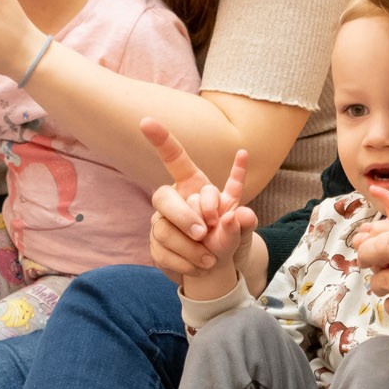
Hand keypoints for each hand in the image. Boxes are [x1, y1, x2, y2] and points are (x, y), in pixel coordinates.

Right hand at [142, 117, 256, 287]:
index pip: (175, 159)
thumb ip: (242, 222)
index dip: (162, 140)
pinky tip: (201, 266)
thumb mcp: (242, 229)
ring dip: (189, 247)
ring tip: (210, 259)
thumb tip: (239, 216)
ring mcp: (161, 223)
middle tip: (203, 232)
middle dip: (183, 215)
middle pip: (163, 197)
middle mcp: (173, 200)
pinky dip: (185, 262)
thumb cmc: (228, 238)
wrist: (218, 267)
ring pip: (162, 229)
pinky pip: (162, 253)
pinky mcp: (157, 247)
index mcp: (192, 185)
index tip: (146, 121)